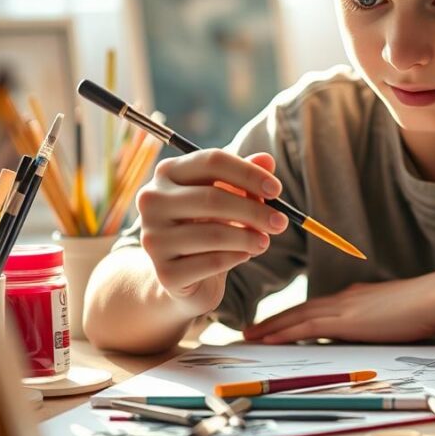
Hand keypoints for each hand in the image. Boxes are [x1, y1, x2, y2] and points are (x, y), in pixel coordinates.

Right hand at [135, 150, 290, 318]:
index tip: (277, 189)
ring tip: (265, 241)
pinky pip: (211, 262)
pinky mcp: (165, 273)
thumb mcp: (227, 197)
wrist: (180, 275)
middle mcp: (152, 201)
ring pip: (213, 233)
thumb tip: (267, 160)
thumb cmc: (207, 225)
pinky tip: (245, 255)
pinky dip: (236, 257)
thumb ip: (245, 178)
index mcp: (168, 173)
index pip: (212, 161)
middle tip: (281, 222)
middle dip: (254, 210)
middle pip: (211, 198)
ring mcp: (153, 237)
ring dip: (248, 237)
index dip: (249, 173)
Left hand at [242, 271, 434, 343]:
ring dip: (272, 327)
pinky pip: (306, 326)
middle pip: (301, 310)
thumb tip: (367, 329)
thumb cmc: (424, 306)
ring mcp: (344, 307)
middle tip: (251, 330)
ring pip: (297, 317)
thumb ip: (376, 318)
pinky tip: (269, 339)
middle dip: (275, 321)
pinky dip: (285, 332)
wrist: (434, 296)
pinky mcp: (345, 319)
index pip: (317, 308)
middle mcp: (344, 299)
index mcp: (356, 297)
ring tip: (250, 335)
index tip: (278, 325)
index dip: (294, 316)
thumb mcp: (394, 312)